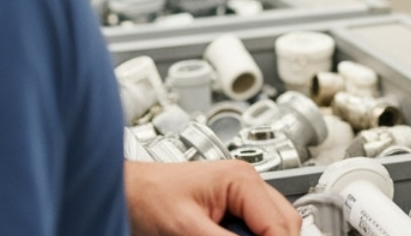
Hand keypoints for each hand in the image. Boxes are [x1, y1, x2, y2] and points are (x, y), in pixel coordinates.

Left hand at [124, 159, 301, 235]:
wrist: (126, 192)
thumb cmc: (146, 199)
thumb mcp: (188, 230)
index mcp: (242, 180)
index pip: (279, 226)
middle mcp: (247, 184)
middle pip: (284, 225)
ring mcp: (241, 195)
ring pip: (272, 228)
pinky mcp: (231, 208)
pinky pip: (254, 230)